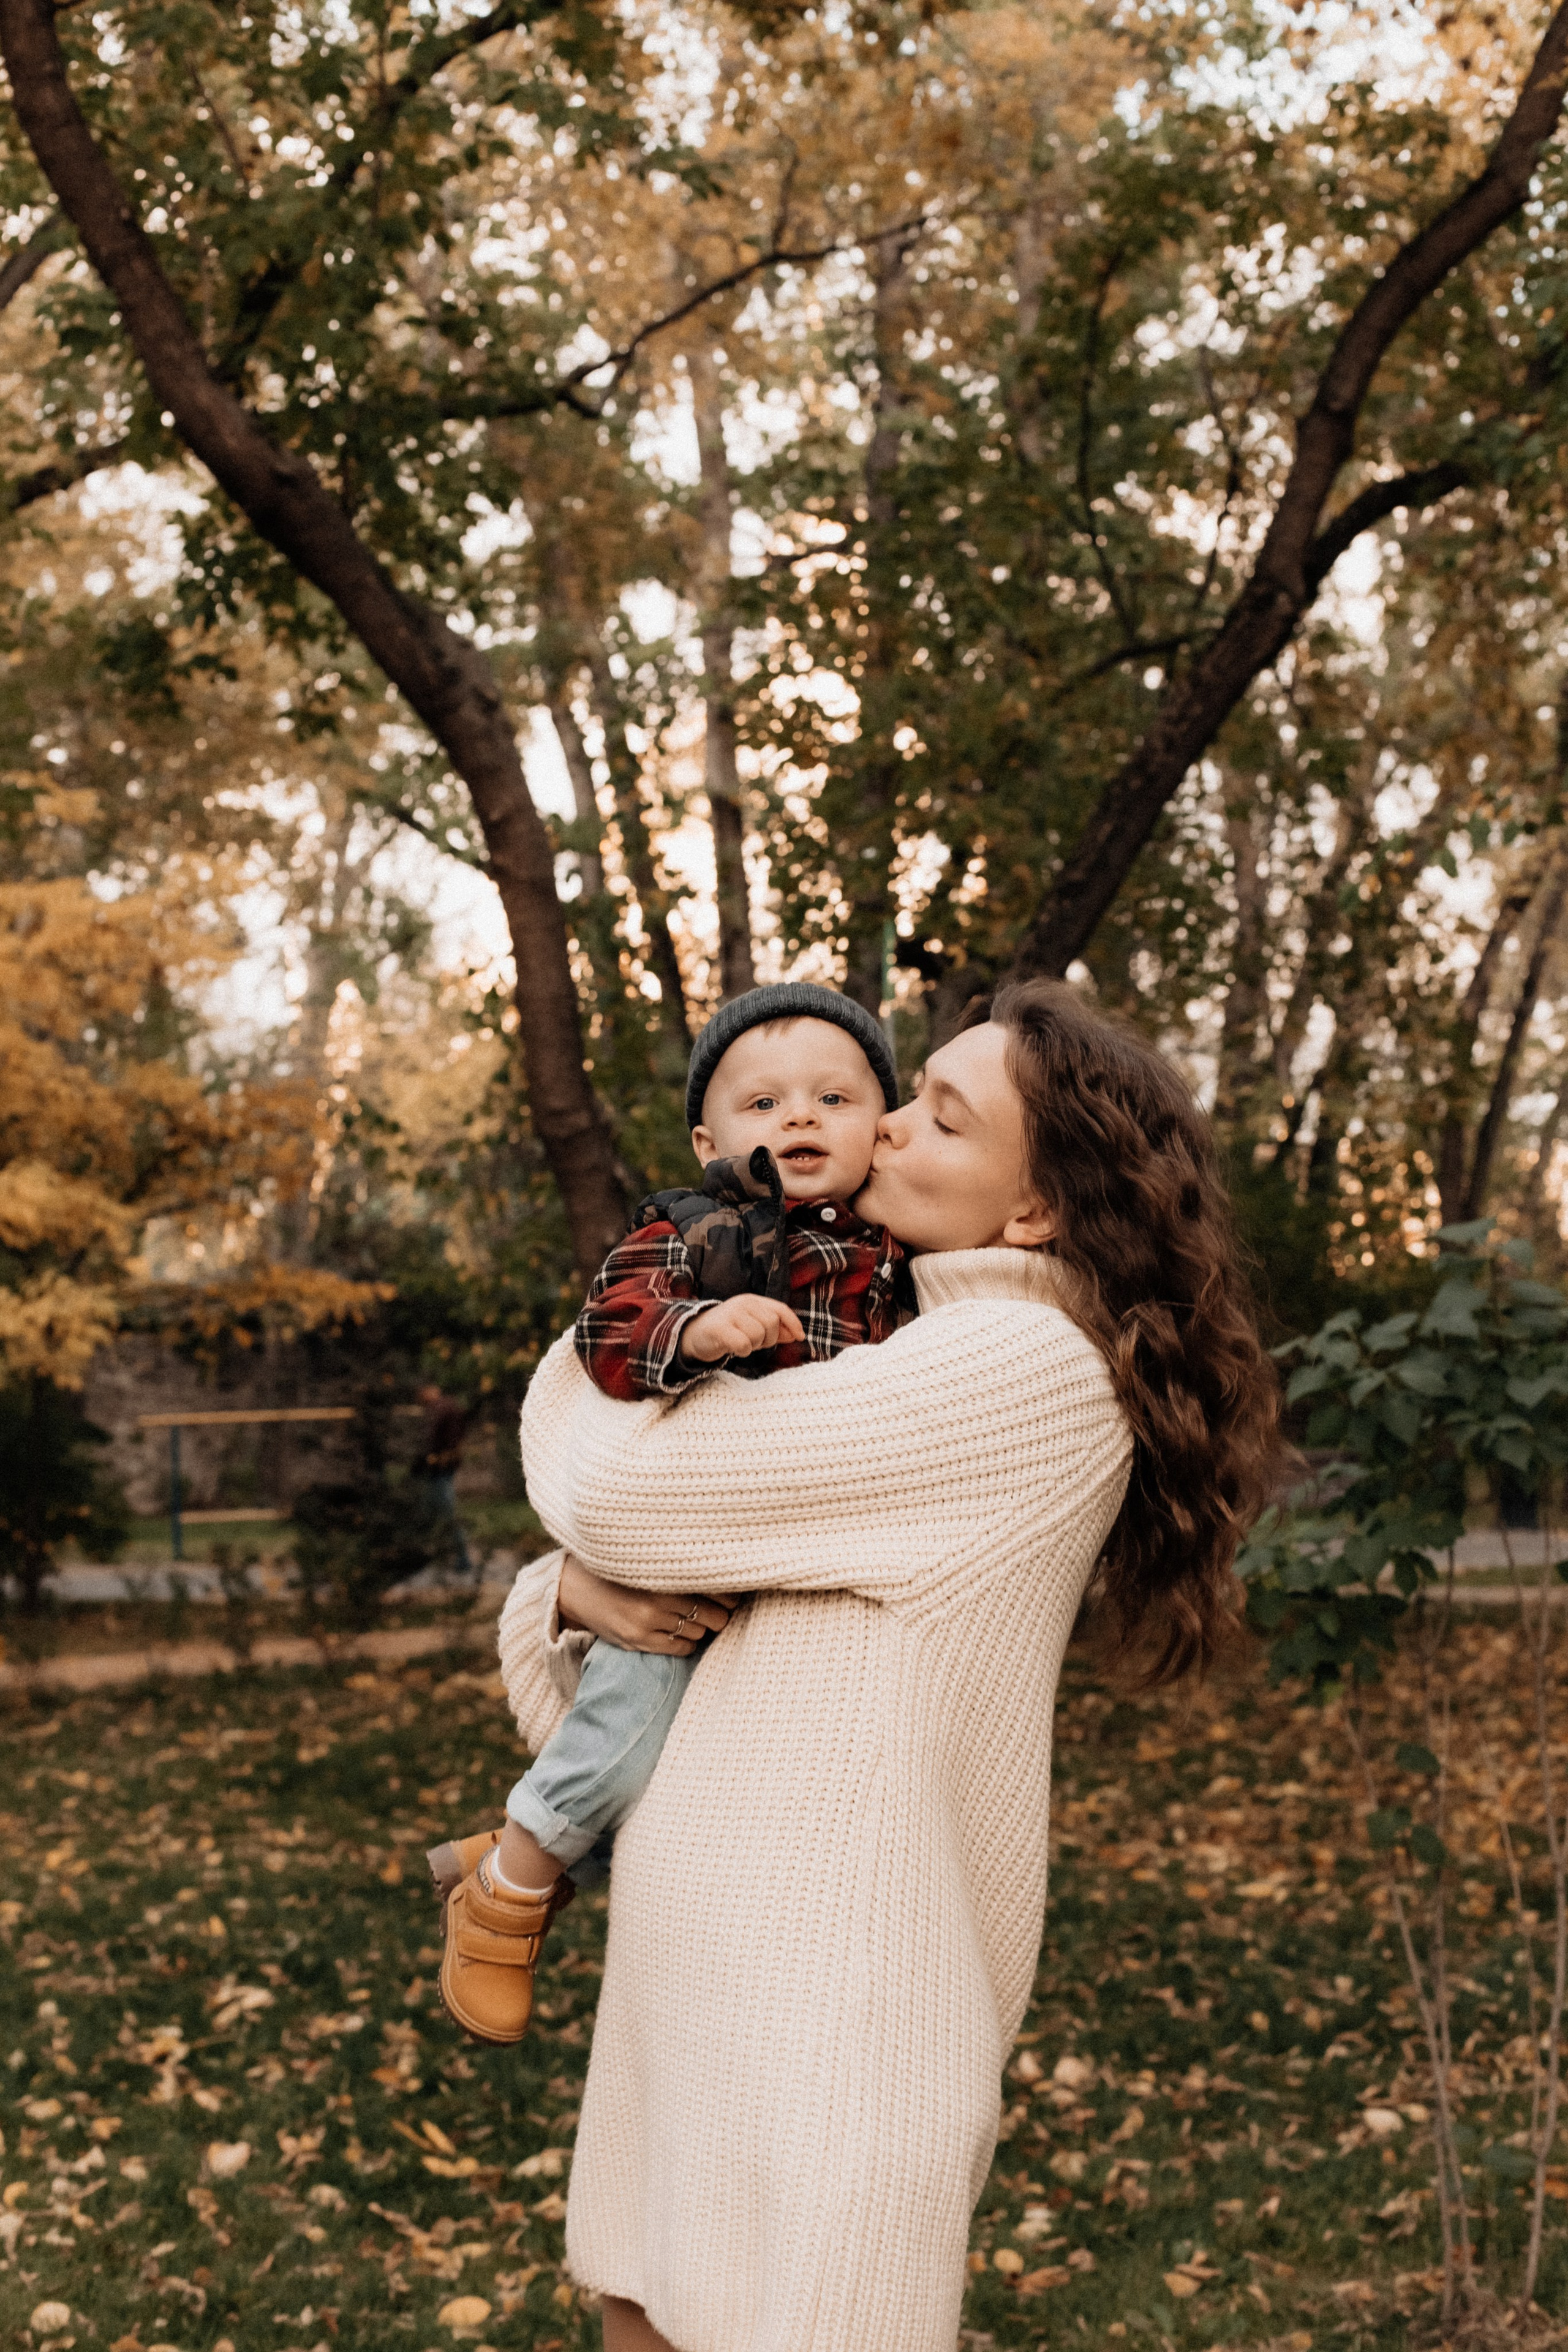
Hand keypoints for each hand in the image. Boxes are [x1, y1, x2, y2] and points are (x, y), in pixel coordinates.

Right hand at [557, 1552, 735, 1654]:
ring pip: (699, 1633)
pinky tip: (678, 1629)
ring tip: (693, 1616)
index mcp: (665, 1572)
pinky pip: (681, 1648)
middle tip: (718, 1607)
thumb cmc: (620, 1567)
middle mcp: (658, 1598)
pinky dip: (686, 1641)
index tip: (732, 1592)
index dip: (730, 1593)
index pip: (718, 1589)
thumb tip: (729, 1573)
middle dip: (719, 1613)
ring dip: (701, 1626)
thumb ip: (683, 1564)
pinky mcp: (638, 1641)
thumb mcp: (650, 1559)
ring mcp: (647, 1623)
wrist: (574, 1587)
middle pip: (715, 1616)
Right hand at [677, 1295, 804, 1364]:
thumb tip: (796, 1335)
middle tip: (754, 1342)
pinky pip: (743, 1345)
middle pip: (771, 1324)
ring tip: (741, 1343)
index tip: (800, 1337)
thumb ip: (773, 1328)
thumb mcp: (752, 1325)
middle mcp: (742, 1303)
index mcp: (752, 1300)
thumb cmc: (728, 1331)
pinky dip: (742, 1351)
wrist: (693, 1334)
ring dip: (753, 1346)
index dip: (793, 1323)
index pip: (780, 1309)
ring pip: (758, 1336)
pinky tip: (733, 1348)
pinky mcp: (719, 1329)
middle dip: (768, 1339)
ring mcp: (730, 1314)